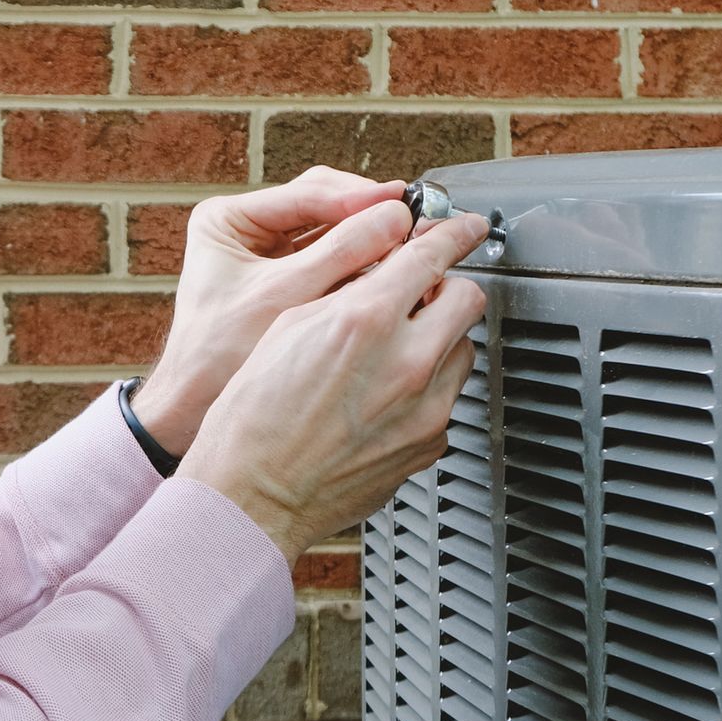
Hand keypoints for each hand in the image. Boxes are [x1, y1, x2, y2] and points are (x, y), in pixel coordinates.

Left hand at [130, 167, 411, 454]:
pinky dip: (363, 268)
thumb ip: (339, 253)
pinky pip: (336, 266)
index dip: (358, 198)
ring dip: (372, 241)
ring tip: (408, 245)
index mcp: (228, 220)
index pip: (307, 193)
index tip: (400, 203)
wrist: (194, 411)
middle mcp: (249, 233)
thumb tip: (395, 218)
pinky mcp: (290, 287)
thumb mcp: (285, 296)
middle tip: (412, 221)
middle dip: (370, 216)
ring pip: (335, 236)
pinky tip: (389, 273)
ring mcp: (271, 260)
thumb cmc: (217, 358)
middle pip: (326, 209)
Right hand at [177, 214, 491, 563]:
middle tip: (423, 294)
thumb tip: (385, 273)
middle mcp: (407, 363)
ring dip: (439, 340)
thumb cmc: (254, 418)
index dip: (453, 232)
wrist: (254, 494)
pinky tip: (385, 399)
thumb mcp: (288, 327)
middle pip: (467, 299)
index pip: (432, 255)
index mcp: (365, 321)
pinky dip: (426, 390)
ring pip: (462, 349)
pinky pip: (446, 399)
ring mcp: (425, 409)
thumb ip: (348, 293)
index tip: (465, 226)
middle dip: (447, 289)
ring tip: (394, 353)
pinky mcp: (429, 444)